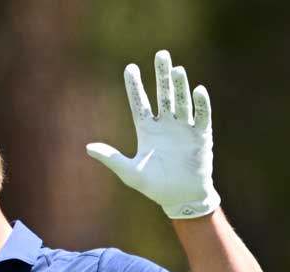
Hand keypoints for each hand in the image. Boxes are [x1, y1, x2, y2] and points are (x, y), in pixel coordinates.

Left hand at [86, 49, 220, 219]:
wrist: (181, 199)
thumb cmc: (155, 187)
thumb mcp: (130, 172)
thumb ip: (111, 158)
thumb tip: (87, 148)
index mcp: (147, 131)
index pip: (140, 103)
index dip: (135, 86)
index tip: (130, 68)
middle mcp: (166, 125)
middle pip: (163, 95)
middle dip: (162, 75)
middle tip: (161, 54)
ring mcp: (184, 128)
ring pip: (181, 102)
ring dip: (180, 86)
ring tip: (176, 69)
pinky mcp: (201, 136)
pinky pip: (202, 116)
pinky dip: (201, 104)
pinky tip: (198, 90)